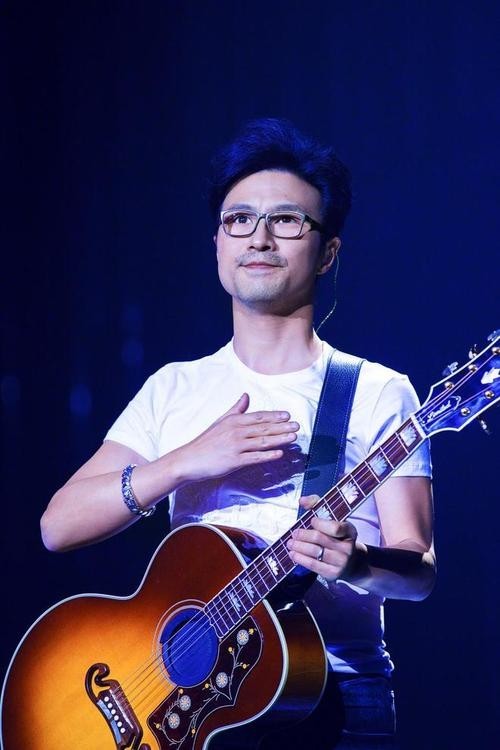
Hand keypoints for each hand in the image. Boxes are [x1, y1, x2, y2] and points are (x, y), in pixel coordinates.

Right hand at [173, 393, 298, 482]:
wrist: (189, 459)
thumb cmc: (205, 441)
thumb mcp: (220, 421)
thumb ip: (235, 409)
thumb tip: (246, 396)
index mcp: (233, 421)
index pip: (258, 417)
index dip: (274, 416)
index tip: (287, 415)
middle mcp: (236, 431)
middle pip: (263, 428)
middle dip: (282, 427)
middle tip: (297, 426)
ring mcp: (235, 446)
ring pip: (262, 441)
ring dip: (279, 439)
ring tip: (293, 438)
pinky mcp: (234, 461)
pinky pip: (254, 457)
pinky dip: (268, 455)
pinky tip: (279, 454)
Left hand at [287, 495, 357, 581]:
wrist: (351, 562)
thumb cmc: (337, 536)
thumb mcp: (333, 519)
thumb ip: (317, 505)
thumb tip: (301, 501)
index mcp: (350, 531)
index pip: (335, 527)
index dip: (321, 523)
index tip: (311, 521)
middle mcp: (348, 547)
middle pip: (320, 539)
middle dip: (303, 535)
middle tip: (294, 533)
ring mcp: (341, 562)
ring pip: (314, 552)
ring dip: (299, 547)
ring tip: (290, 543)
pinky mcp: (333, 573)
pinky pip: (313, 565)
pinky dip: (300, 559)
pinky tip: (293, 554)